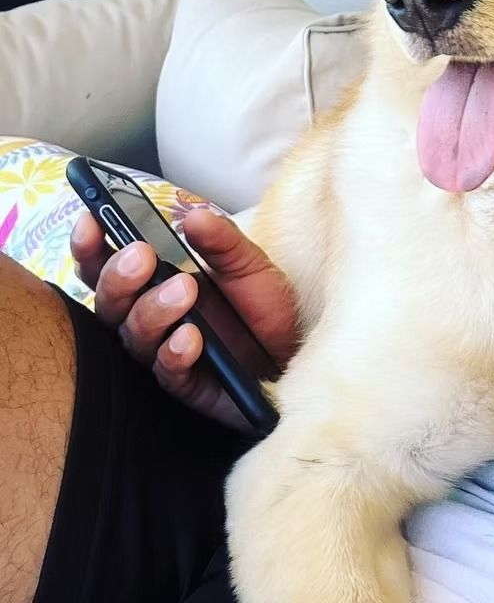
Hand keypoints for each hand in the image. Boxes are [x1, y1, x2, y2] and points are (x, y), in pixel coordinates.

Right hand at [71, 206, 298, 430]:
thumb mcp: (247, 263)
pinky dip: (176, 352)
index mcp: (152, 283)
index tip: (90, 221)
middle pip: (110, 302)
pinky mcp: (185, 385)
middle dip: (119, 277)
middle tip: (142, 256)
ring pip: (134, 335)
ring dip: (154, 310)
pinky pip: (168, 371)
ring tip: (184, 289)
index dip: (91, 246)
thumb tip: (194, 217)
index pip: (105, 266)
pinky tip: (191, 337)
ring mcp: (162, 352)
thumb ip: (221, 240)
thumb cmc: (261, 305)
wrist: (294, 351)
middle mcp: (148, 318)